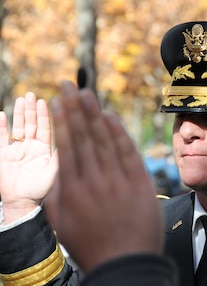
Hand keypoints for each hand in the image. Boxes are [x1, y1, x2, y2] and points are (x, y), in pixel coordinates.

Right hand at [0, 92, 56, 222]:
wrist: (24, 205)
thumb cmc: (43, 191)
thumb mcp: (56, 171)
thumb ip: (62, 155)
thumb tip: (78, 138)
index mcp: (45, 150)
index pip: (46, 128)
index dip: (46, 114)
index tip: (46, 100)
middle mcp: (31, 148)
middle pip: (32, 124)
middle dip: (32, 109)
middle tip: (31, 94)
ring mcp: (16, 150)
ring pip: (17, 127)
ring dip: (19, 114)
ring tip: (21, 99)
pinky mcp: (2, 156)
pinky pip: (0, 138)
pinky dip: (0, 127)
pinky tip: (1, 114)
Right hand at [45, 81, 163, 271]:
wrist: (127, 263)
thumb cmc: (91, 245)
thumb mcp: (63, 223)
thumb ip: (57, 193)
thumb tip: (56, 165)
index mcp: (72, 191)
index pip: (66, 147)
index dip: (62, 121)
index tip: (57, 102)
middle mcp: (93, 181)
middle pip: (84, 137)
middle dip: (74, 108)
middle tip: (68, 85)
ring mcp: (118, 181)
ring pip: (105, 140)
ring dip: (95, 114)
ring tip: (86, 94)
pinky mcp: (139, 183)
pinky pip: (128, 152)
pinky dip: (119, 133)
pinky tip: (110, 116)